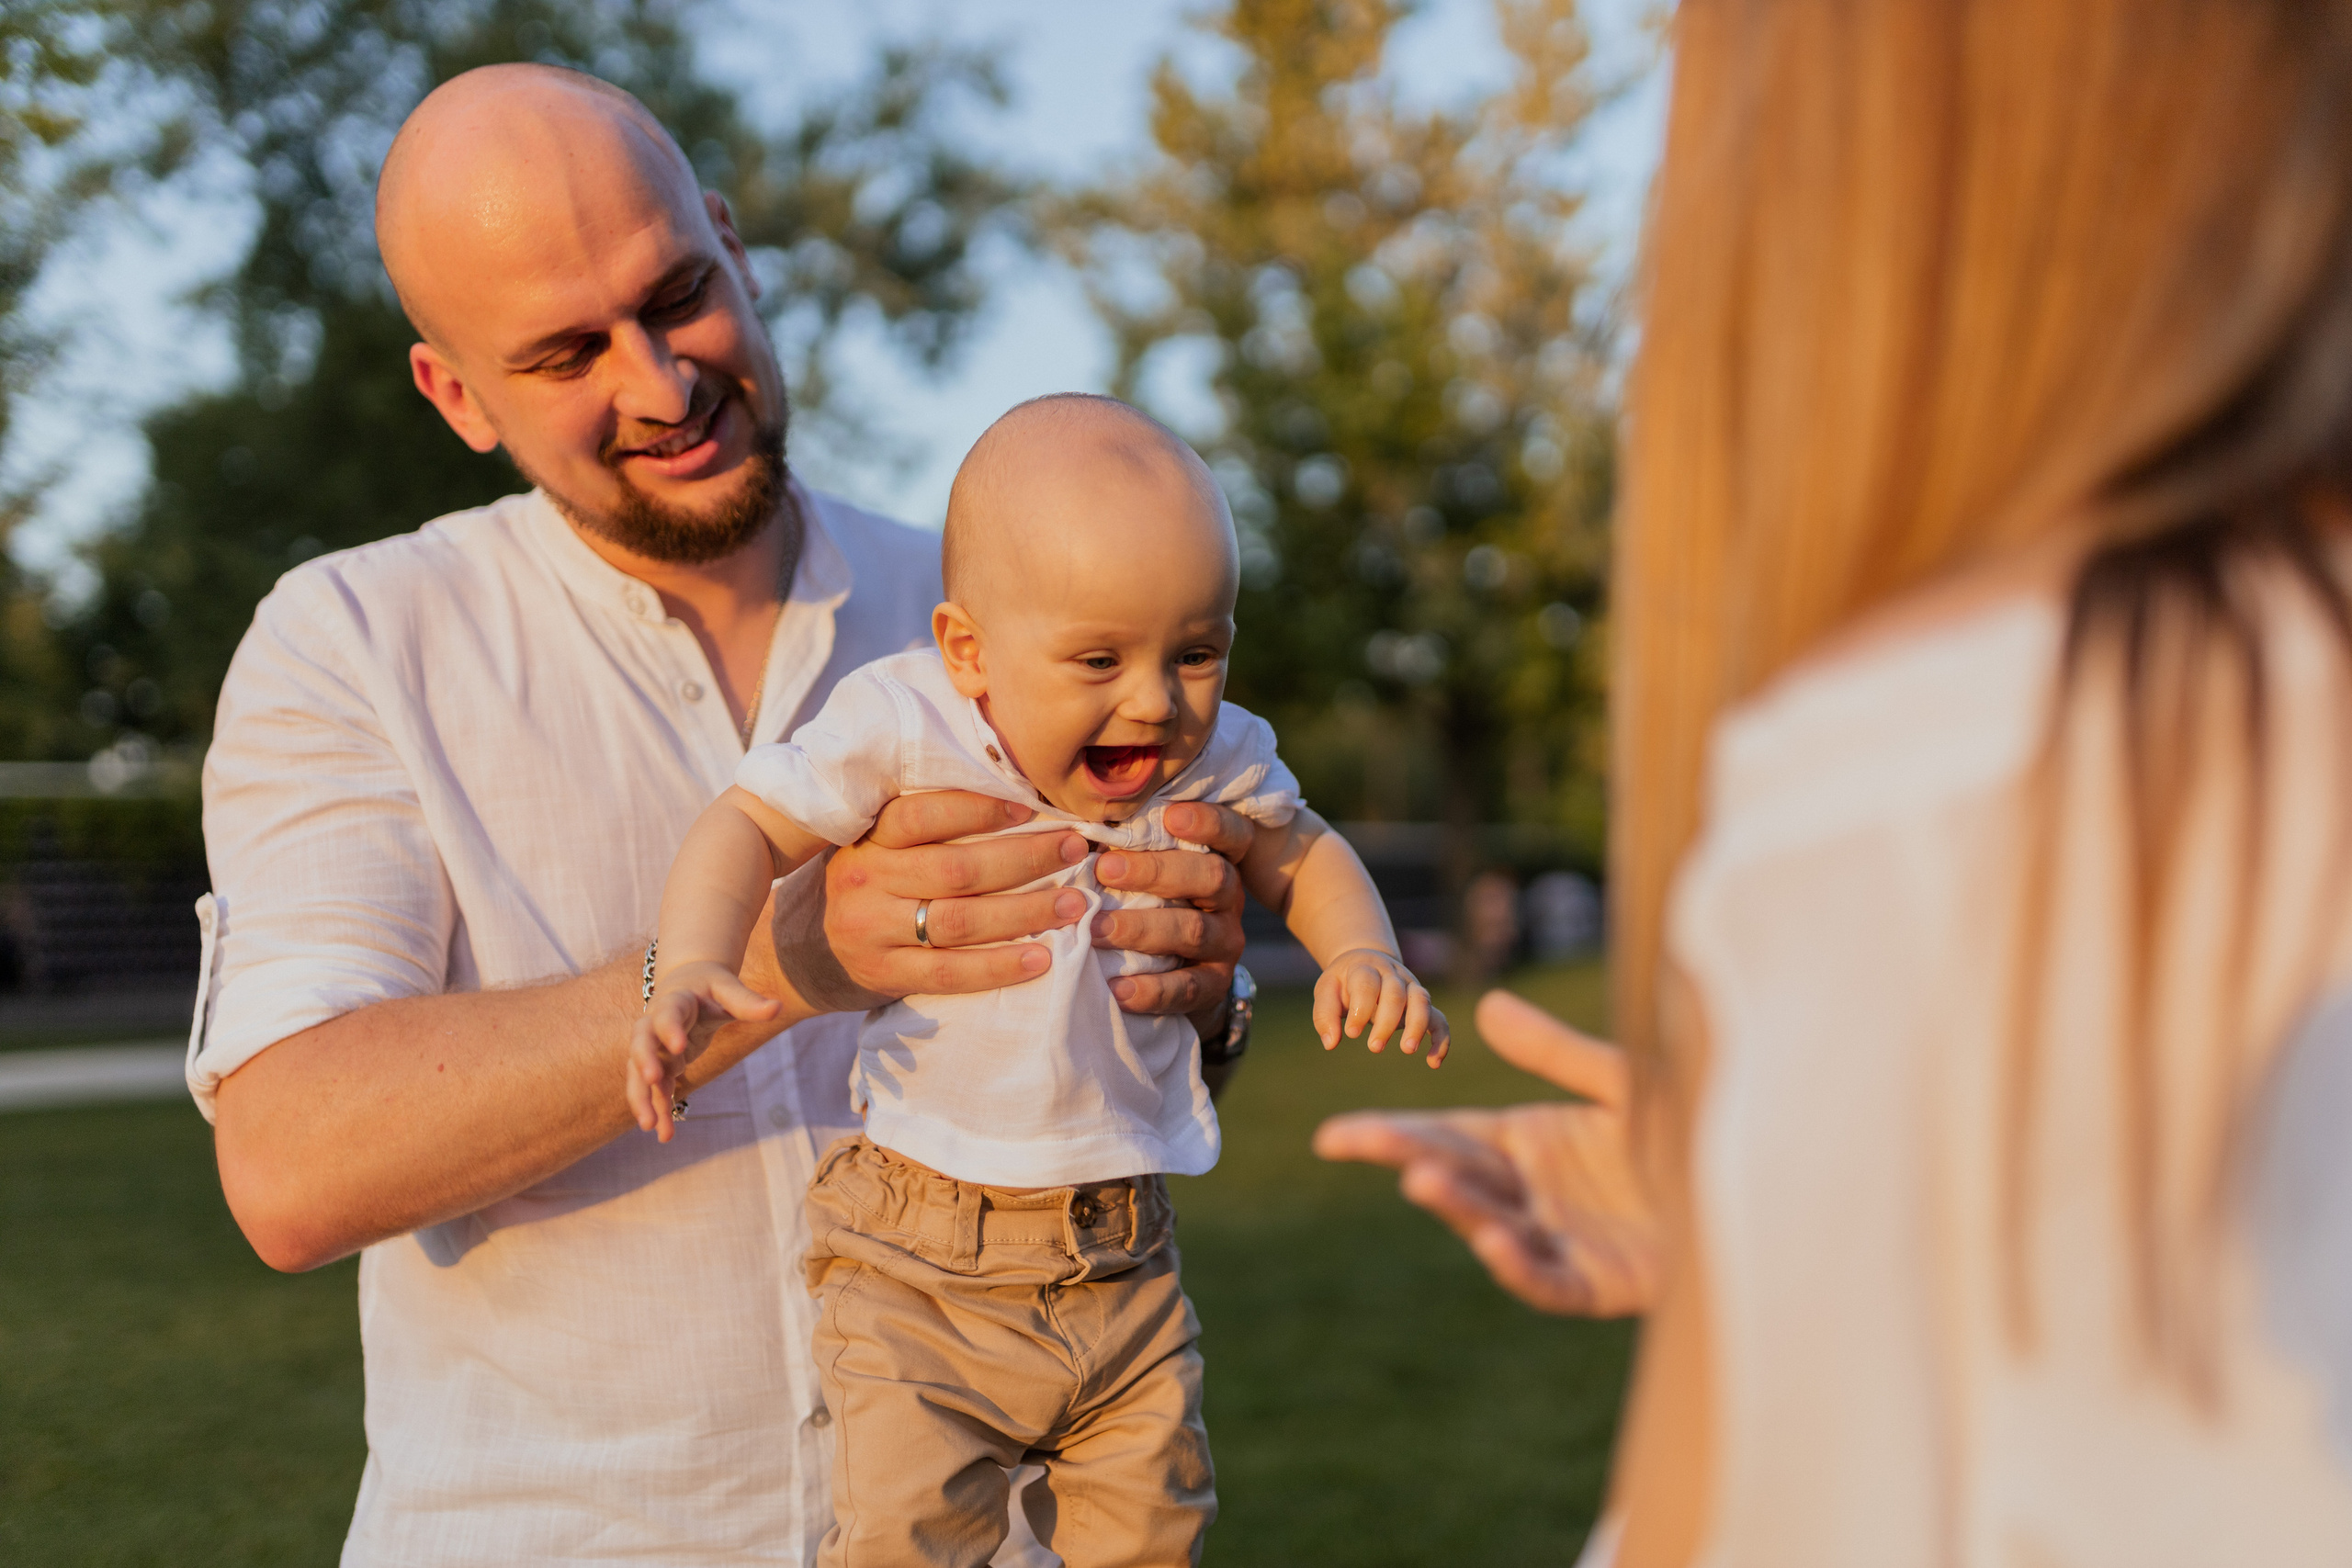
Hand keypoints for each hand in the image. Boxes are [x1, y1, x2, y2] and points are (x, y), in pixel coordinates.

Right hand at [627, 959, 779, 1141]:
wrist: (687, 985)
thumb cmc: (710, 986)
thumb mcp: (728, 989)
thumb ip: (748, 1001)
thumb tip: (778, 1008)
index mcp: (673, 1002)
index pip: (667, 1015)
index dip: (670, 1029)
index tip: (679, 1047)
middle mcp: (654, 1025)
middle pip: (640, 1044)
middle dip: (644, 1063)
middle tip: (651, 1080)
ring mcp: (653, 1048)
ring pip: (642, 1074)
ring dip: (645, 1098)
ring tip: (651, 1126)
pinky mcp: (659, 1066)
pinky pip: (655, 1090)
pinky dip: (659, 1110)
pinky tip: (664, 1134)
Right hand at [782, 791, 1087, 1009]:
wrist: (803, 952)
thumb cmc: (865, 885)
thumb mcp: (876, 844)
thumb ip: (925, 826)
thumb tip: (1014, 795)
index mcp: (867, 837)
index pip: (922, 815)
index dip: (979, 809)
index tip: (1032, 808)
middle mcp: (865, 879)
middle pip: (955, 868)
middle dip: (1024, 858)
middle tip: (1076, 849)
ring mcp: (872, 931)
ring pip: (959, 920)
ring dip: (1025, 912)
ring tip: (1075, 904)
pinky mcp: (884, 974)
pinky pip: (951, 972)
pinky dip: (1000, 966)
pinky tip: (1043, 958)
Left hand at [1092, 800, 1251, 1021]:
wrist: (1173, 972)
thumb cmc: (1143, 898)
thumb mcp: (1142, 866)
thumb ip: (1120, 840)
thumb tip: (1067, 817)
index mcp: (1218, 857)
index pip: (1232, 833)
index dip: (1209, 822)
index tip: (1171, 816)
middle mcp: (1229, 897)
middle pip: (1211, 876)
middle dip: (1157, 871)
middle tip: (1105, 870)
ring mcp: (1225, 942)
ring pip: (1193, 931)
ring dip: (1141, 929)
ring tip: (1095, 930)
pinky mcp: (1215, 985)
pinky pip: (1187, 988)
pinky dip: (1151, 989)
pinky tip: (1116, 988)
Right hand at [1311, 989, 1660, 1316]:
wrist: (1758, 1187)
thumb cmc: (1692, 1132)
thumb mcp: (1624, 1081)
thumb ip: (1557, 1053)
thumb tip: (1486, 1009)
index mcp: (1528, 1144)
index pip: (1446, 1135)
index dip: (1391, 1136)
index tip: (1334, 1135)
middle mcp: (1532, 1193)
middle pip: (1459, 1174)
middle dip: (1406, 1157)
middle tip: (1352, 1141)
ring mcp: (1560, 1240)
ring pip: (1494, 1225)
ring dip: (1458, 1206)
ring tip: (1421, 1179)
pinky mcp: (1599, 1283)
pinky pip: (1549, 1280)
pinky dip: (1519, 1266)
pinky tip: (1495, 1243)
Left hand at [1313, 947, 1448, 1065]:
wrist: (1365, 960)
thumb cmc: (1343, 982)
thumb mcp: (1326, 990)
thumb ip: (1325, 1015)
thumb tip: (1331, 1043)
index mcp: (1366, 968)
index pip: (1367, 984)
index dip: (1361, 1009)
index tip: (1350, 1034)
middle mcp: (1392, 974)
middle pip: (1395, 993)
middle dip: (1386, 1022)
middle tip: (1374, 1047)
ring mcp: (1411, 987)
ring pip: (1421, 1001)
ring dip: (1417, 1026)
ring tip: (1407, 1050)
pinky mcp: (1422, 1004)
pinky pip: (1439, 1019)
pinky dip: (1440, 1039)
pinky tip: (1433, 1063)